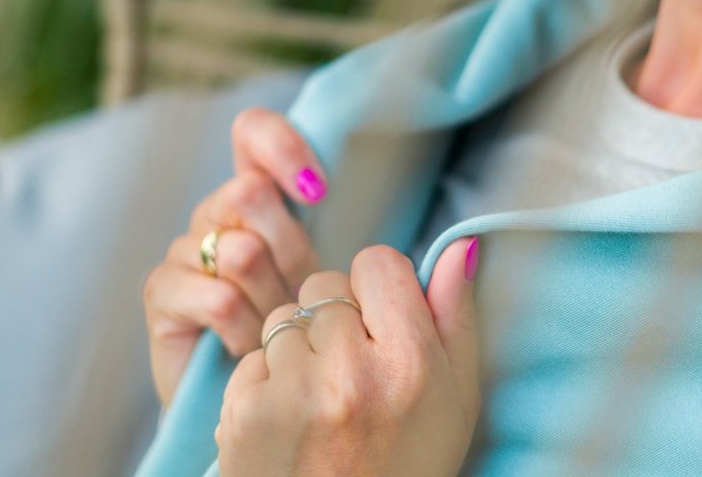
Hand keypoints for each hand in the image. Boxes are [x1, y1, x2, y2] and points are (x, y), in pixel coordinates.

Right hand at [142, 107, 329, 407]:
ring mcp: (183, 250)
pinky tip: (246, 349)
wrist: (258, 402)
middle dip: (290, 249)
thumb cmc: (299, 329)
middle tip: (295, 293)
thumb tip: (329, 188)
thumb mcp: (327, 269)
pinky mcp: (160, 293)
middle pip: (250, 191)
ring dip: (271, 302)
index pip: (251, 131)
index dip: (283, 147)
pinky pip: (218, 298)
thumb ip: (333, 228)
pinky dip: (246, 331)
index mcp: (254, 192)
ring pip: (241, 251)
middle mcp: (213, 213)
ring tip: (273, 330)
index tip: (317, 192)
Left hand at [216, 237, 482, 476]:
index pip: (378, 262)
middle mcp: (350, 373)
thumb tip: (457, 245)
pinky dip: (266, 384)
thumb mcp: (456, 399)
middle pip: (325, 285)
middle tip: (352, 373)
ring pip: (283, 318)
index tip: (383, 325)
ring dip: (298, 349)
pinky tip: (289, 422)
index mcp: (411, 363)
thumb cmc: (407, 467)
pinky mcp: (244, 414)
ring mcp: (291, 394)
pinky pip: (251, 359)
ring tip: (320, 400)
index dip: (380, 289)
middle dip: (337, 318)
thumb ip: (456, 316)